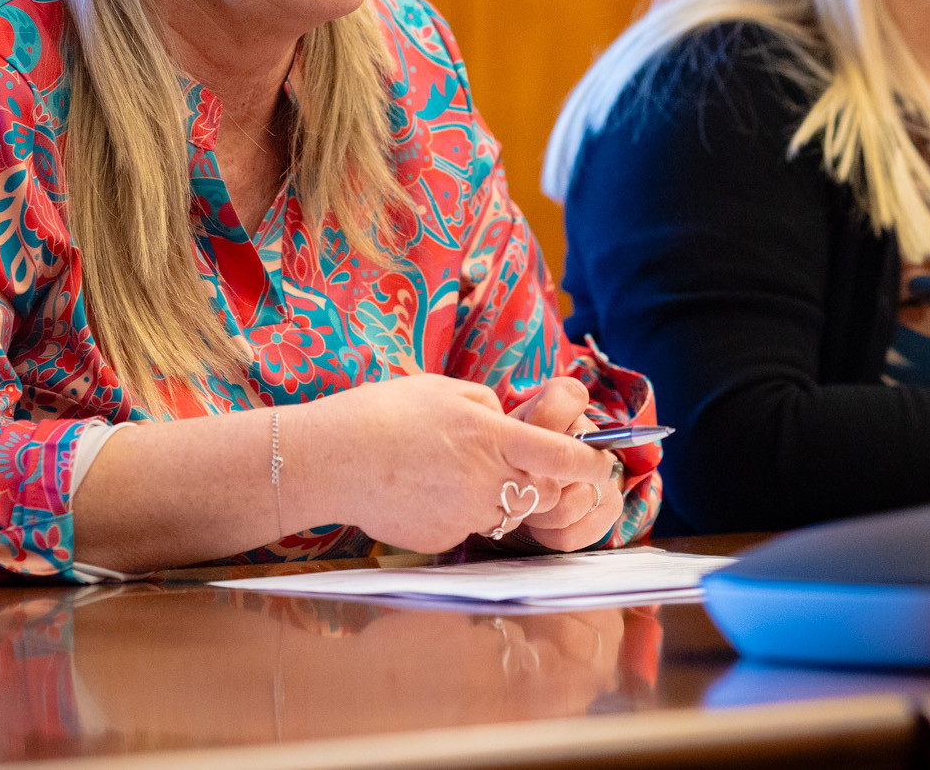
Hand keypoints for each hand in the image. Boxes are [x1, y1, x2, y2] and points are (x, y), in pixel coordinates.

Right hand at [288, 374, 608, 552]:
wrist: (329, 460)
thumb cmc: (383, 414)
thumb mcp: (444, 389)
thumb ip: (488, 407)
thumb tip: (509, 422)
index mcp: (492, 437)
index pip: (563, 456)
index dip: (590, 463)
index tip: (600, 462)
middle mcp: (487, 482)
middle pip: (543, 494)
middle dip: (545, 483)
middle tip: (521, 464)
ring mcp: (465, 516)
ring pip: (505, 512)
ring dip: (497, 496)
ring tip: (450, 472)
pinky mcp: (443, 540)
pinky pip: (467, 526)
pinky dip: (458, 511)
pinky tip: (423, 492)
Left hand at [509, 377, 625, 551]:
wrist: (521, 496)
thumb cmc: (507, 460)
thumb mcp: (501, 437)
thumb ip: (509, 432)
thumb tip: (516, 442)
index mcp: (566, 409)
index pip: (569, 394)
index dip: (544, 418)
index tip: (523, 435)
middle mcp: (593, 437)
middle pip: (568, 460)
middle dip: (533, 482)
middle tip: (516, 485)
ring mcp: (607, 473)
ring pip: (569, 503)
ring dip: (538, 513)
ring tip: (524, 507)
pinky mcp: (610, 507)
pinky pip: (573, 531)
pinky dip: (547, 535)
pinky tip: (539, 525)